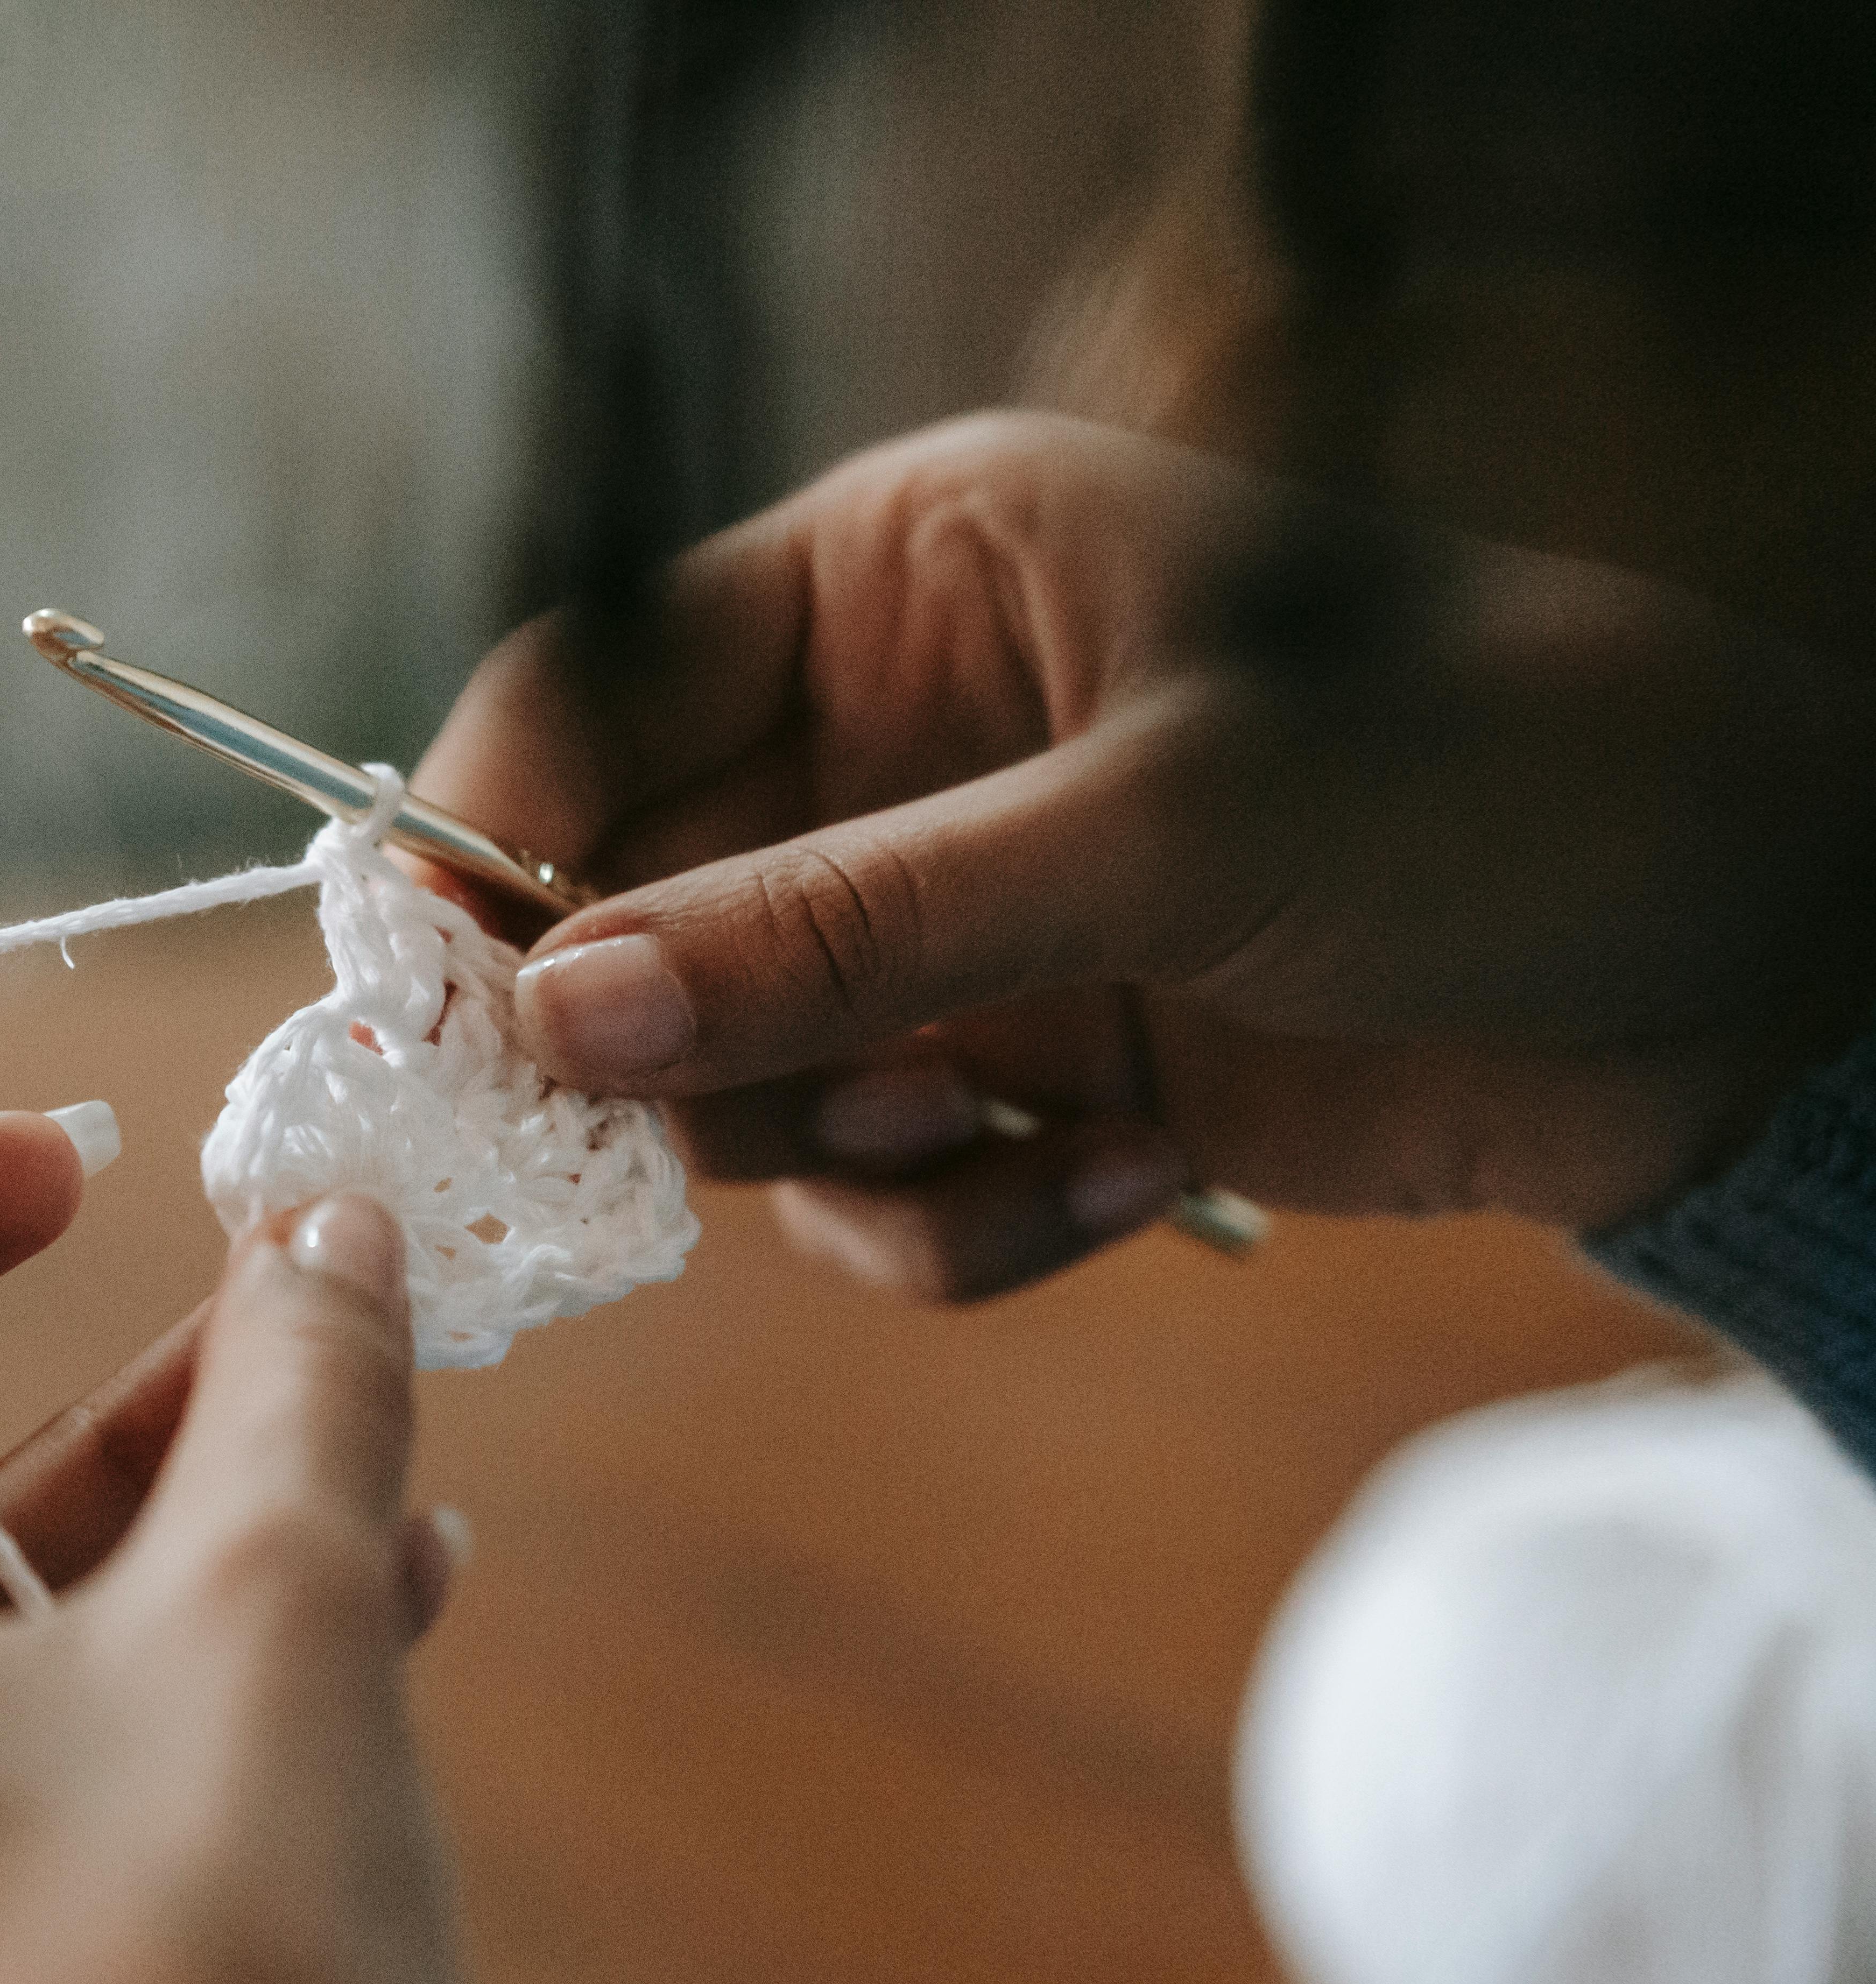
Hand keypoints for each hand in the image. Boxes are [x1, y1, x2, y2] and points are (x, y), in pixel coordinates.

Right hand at [421, 411, 1875, 1298]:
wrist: (1737, 963)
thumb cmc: (1484, 787)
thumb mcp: (1155, 832)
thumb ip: (845, 925)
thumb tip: (562, 1017)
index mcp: (902, 579)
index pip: (598, 688)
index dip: (485, 830)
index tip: (424, 984)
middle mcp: (886, 747)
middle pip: (627, 909)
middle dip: (660, 1039)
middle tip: (679, 1132)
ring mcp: (942, 924)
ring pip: (735, 1080)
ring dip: (842, 1148)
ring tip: (998, 1128)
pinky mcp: (1012, 1078)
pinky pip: (873, 1195)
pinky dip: (967, 1227)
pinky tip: (1132, 1183)